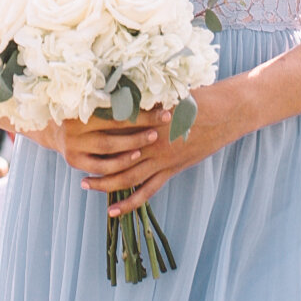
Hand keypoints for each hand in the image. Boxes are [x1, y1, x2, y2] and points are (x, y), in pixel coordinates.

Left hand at [61, 83, 240, 217]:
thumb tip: (121, 89)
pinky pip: (147, 191)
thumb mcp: (168, 91)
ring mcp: (162, 160)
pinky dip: (130, 202)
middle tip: (74, 164)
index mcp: (148, 120)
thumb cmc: (198, 97)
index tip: (76, 131)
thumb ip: (144, 96)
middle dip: (93, 161)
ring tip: (86, 185)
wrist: (227, 112)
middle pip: (115, 156)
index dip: (94, 132)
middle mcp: (151, 142)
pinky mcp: (172, 170)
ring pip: (127, 177)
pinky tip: (116, 210)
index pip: (113, 129)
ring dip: (105, 183)